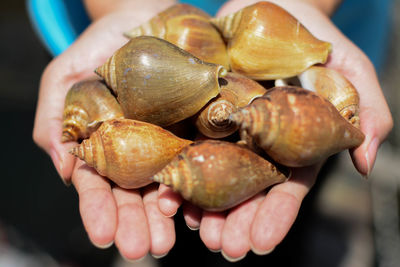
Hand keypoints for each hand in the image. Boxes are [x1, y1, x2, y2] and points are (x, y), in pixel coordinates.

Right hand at [33, 6, 176, 259]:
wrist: (144, 17)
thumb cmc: (101, 45)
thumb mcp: (66, 76)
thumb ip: (56, 119)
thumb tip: (65, 169)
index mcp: (105, 145)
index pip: (98, 184)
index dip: (99, 209)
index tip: (102, 234)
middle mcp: (138, 150)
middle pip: (136, 194)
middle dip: (137, 223)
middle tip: (144, 248)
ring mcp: (171, 142)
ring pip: (169, 185)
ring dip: (168, 216)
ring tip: (170, 241)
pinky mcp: (199, 129)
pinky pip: (202, 160)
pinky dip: (200, 186)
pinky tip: (201, 209)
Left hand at [157, 0, 392, 260]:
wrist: (268, 3)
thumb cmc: (310, 33)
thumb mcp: (347, 64)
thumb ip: (363, 109)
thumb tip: (365, 162)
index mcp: (293, 140)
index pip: (287, 185)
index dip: (276, 214)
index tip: (263, 242)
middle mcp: (257, 141)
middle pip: (247, 189)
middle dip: (237, 221)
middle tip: (225, 248)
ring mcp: (227, 128)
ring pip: (214, 174)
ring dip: (204, 207)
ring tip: (194, 232)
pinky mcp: (199, 111)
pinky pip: (187, 143)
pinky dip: (179, 170)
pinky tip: (168, 194)